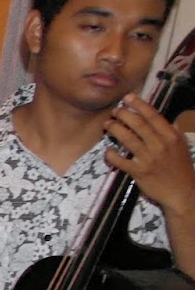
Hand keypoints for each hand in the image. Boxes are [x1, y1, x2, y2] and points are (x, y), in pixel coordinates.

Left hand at [104, 94, 194, 218]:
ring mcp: (149, 158)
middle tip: (114, 110)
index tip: (128, 97)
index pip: (153, 116)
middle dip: (123, 114)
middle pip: (138, 124)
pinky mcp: (139, 172)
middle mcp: (160, 144)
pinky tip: (107, 151)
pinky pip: (120, 160)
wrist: (182, 191)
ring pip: (127, 139)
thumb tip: (168, 120)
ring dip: (115, 129)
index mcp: (171, 136)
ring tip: (107, 124)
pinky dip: (111, 155)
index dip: (139, 105)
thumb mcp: (181, 146)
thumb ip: (173, 132)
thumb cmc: (180, 168)